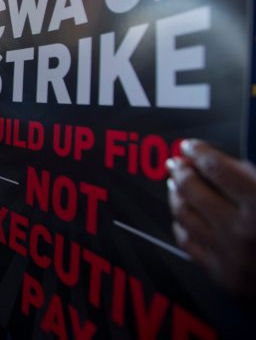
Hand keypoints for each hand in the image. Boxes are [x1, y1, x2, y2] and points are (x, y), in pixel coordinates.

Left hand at [166, 139, 255, 297]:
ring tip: (176, 184)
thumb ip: (255, 179)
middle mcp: (242, 230)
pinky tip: (183, 215)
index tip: (191, 146)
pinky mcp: (223, 277)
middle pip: (193, 189)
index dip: (199, 152)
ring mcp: (230, 255)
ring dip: (176, 194)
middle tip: (177, 162)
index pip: (216, 168)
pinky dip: (181, 224)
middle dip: (181, 171)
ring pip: (184, 214)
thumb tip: (224, 163)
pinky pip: (188, 243)